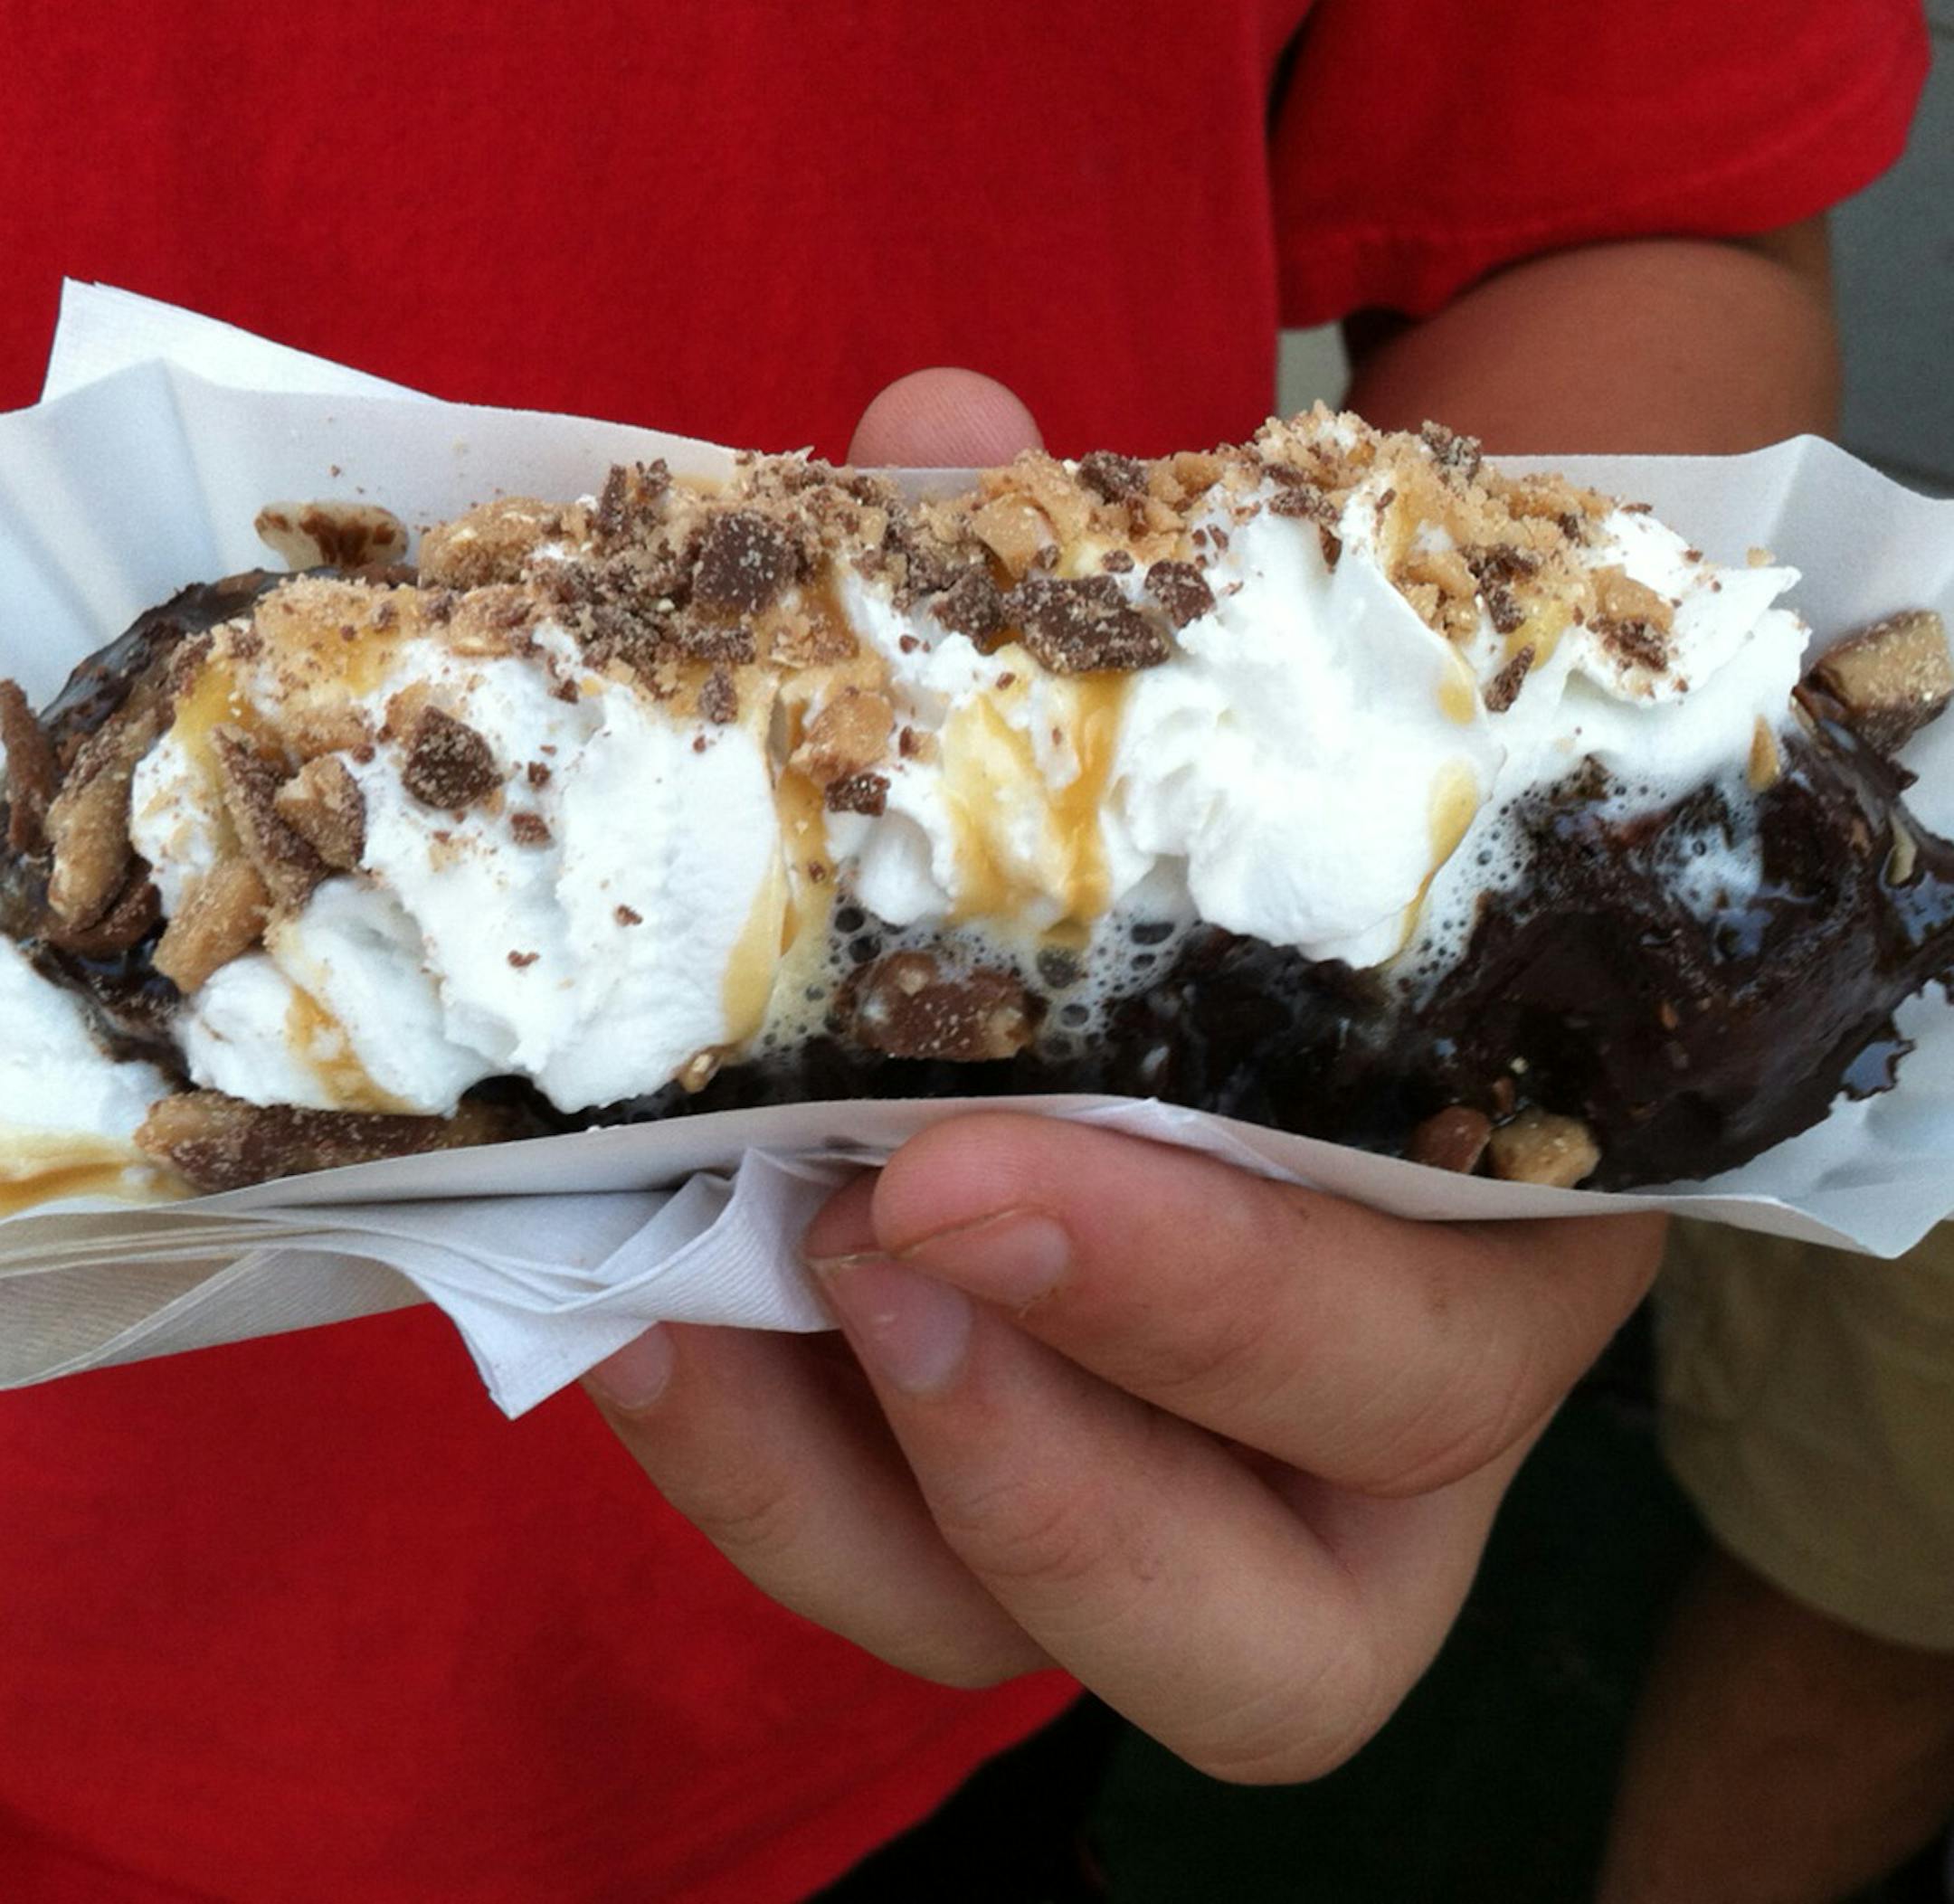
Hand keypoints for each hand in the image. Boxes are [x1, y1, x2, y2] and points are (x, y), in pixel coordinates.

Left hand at [584, 371, 1664, 1781]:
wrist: (1279, 918)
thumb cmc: (1293, 832)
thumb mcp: (1234, 744)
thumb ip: (1105, 613)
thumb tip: (936, 432)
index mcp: (1482, 1243)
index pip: (1419, 1368)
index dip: (1208, 1314)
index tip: (962, 1163)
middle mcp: (1359, 1435)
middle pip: (1275, 1628)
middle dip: (1046, 1462)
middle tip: (855, 1242)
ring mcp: (1181, 1500)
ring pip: (1046, 1648)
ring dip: (847, 1498)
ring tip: (686, 1299)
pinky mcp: (1010, 1502)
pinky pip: (884, 1565)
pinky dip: (747, 1464)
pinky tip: (630, 1309)